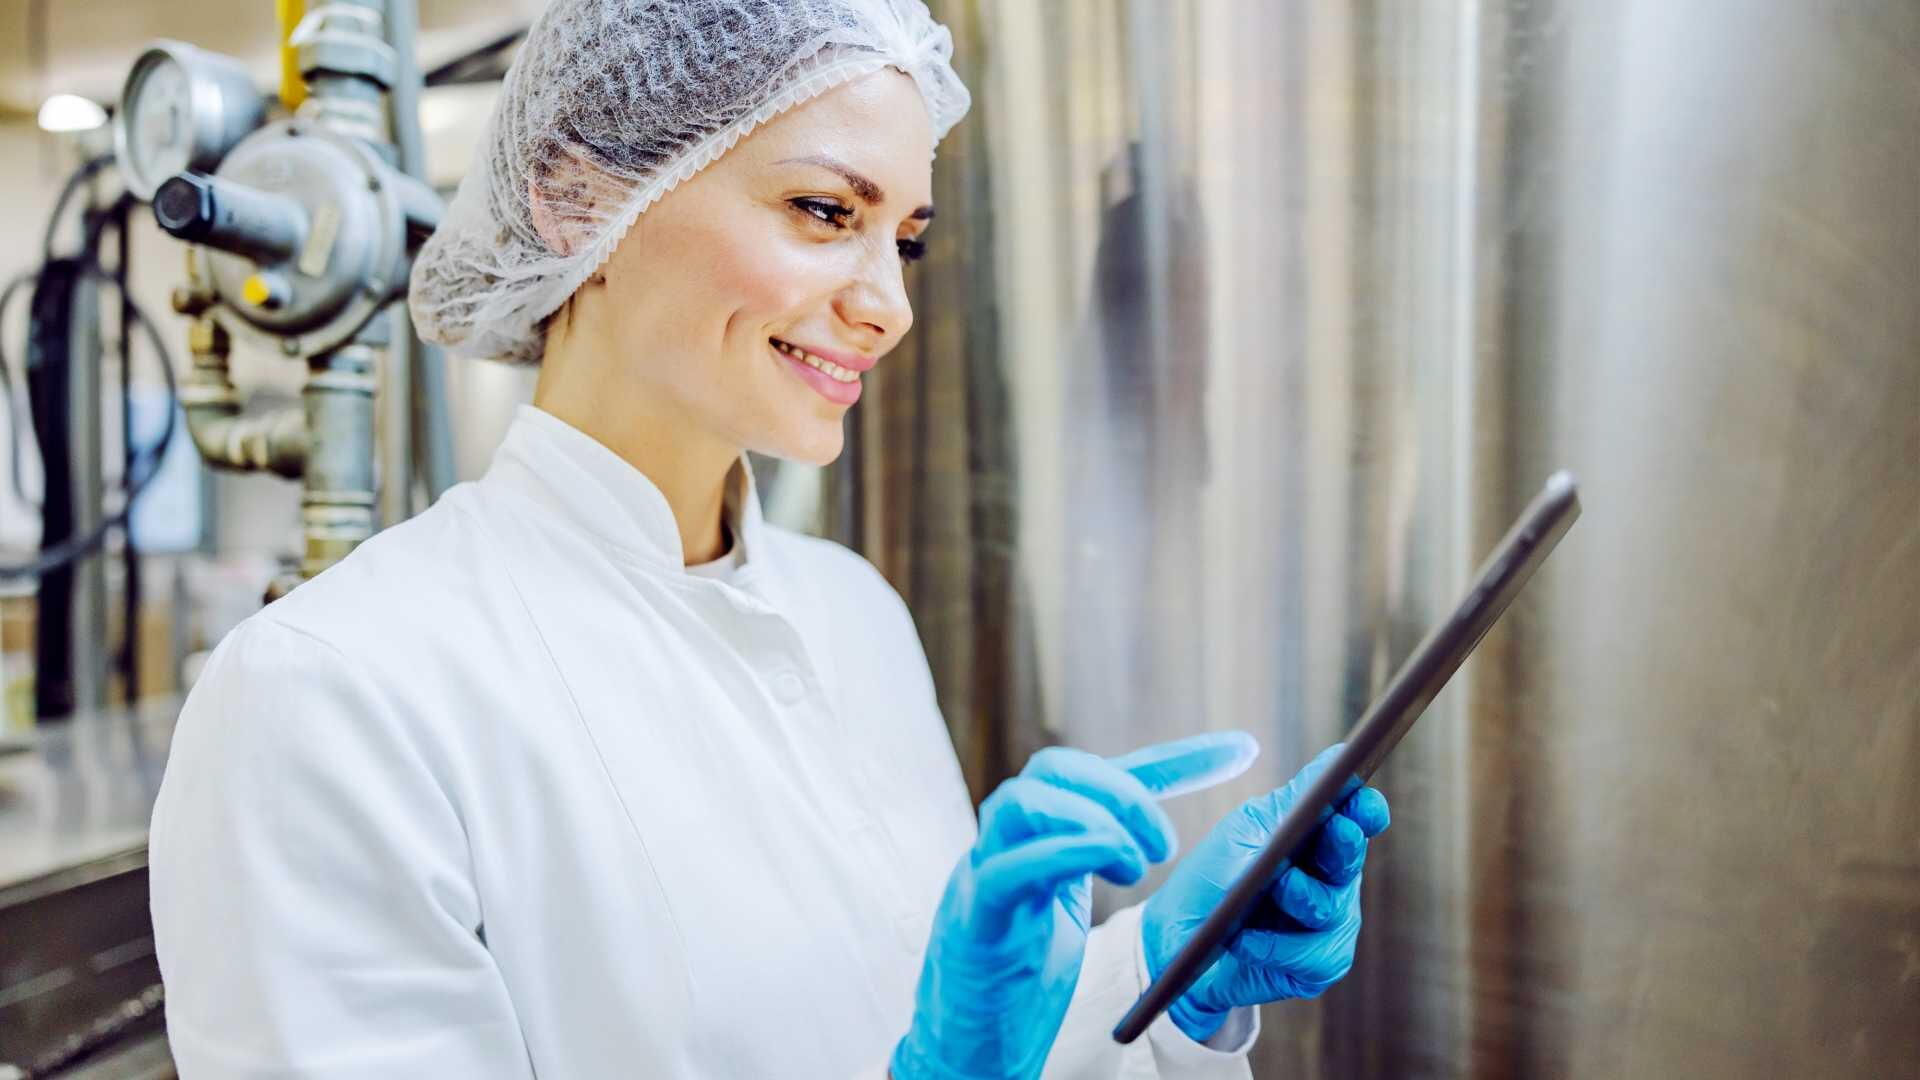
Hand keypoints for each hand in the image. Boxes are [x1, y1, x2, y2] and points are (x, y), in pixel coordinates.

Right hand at [892, 737, 1239, 1079]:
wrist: (969, 1044)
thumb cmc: (1020, 975)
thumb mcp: (1068, 902)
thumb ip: (1099, 857)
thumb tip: (1159, 835)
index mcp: (1032, 833)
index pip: (1098, 772)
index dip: (1174, 758)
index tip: (1242, 751)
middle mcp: (1002, 841)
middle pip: (1052, 768)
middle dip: (1122, 792)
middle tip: (1164, 846)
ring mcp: (980, 875)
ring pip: (1023, 801)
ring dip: (1095, 821)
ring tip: (1137, 866)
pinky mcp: (974, 922)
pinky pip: (1009, 870)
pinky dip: (1065, 854)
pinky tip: (1113, 868)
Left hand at [1140, 744, 1391, 1041]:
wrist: (1179, 941)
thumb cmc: (1214, 877)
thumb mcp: (1247, 828)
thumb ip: (1294, 802)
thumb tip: (1337, 758)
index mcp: (1317, 837)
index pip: (1358, 817)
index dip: (1367, 809)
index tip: (1363, 803)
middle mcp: (1332, 878)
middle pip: (1351, 857)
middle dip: (1343, 845)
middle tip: (1337, 831)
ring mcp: (1330, 922)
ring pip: (1332, 910)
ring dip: (1298, 899)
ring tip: (1269, 891)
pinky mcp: (1317, 964)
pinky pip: (1313, 955)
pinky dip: (1273, 946)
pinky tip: (1244, 939)